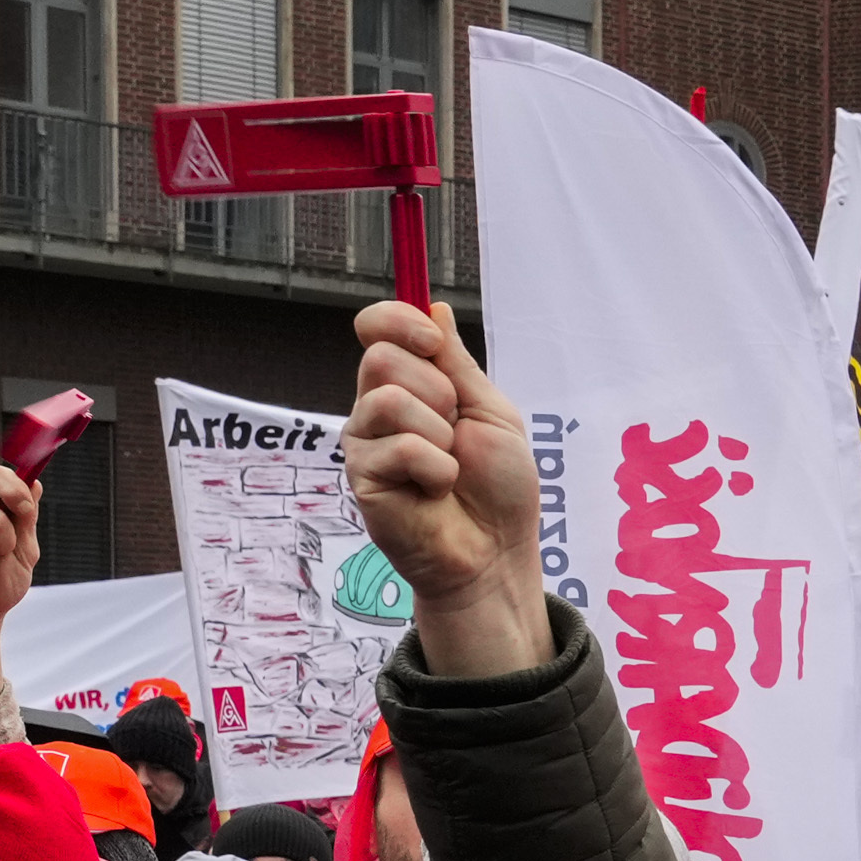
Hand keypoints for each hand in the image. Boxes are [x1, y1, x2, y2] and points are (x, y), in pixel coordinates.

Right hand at [347, 296, 549, 679]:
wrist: (496, 552)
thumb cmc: (498, 488)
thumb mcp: (490, 412)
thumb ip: (458, 364)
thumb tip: (434, 308)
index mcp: (409, 386)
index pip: (376, 329)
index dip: (396, 321)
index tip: (431, 341)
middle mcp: (377, 409)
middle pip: (382, 357)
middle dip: (438, 391)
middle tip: (455, 432)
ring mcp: (365, 443)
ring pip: (388, 398)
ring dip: (438, 434)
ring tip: (448, 467)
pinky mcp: (361, 478)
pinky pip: (399, 446)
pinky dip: (435, 469)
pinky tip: (436, 491)